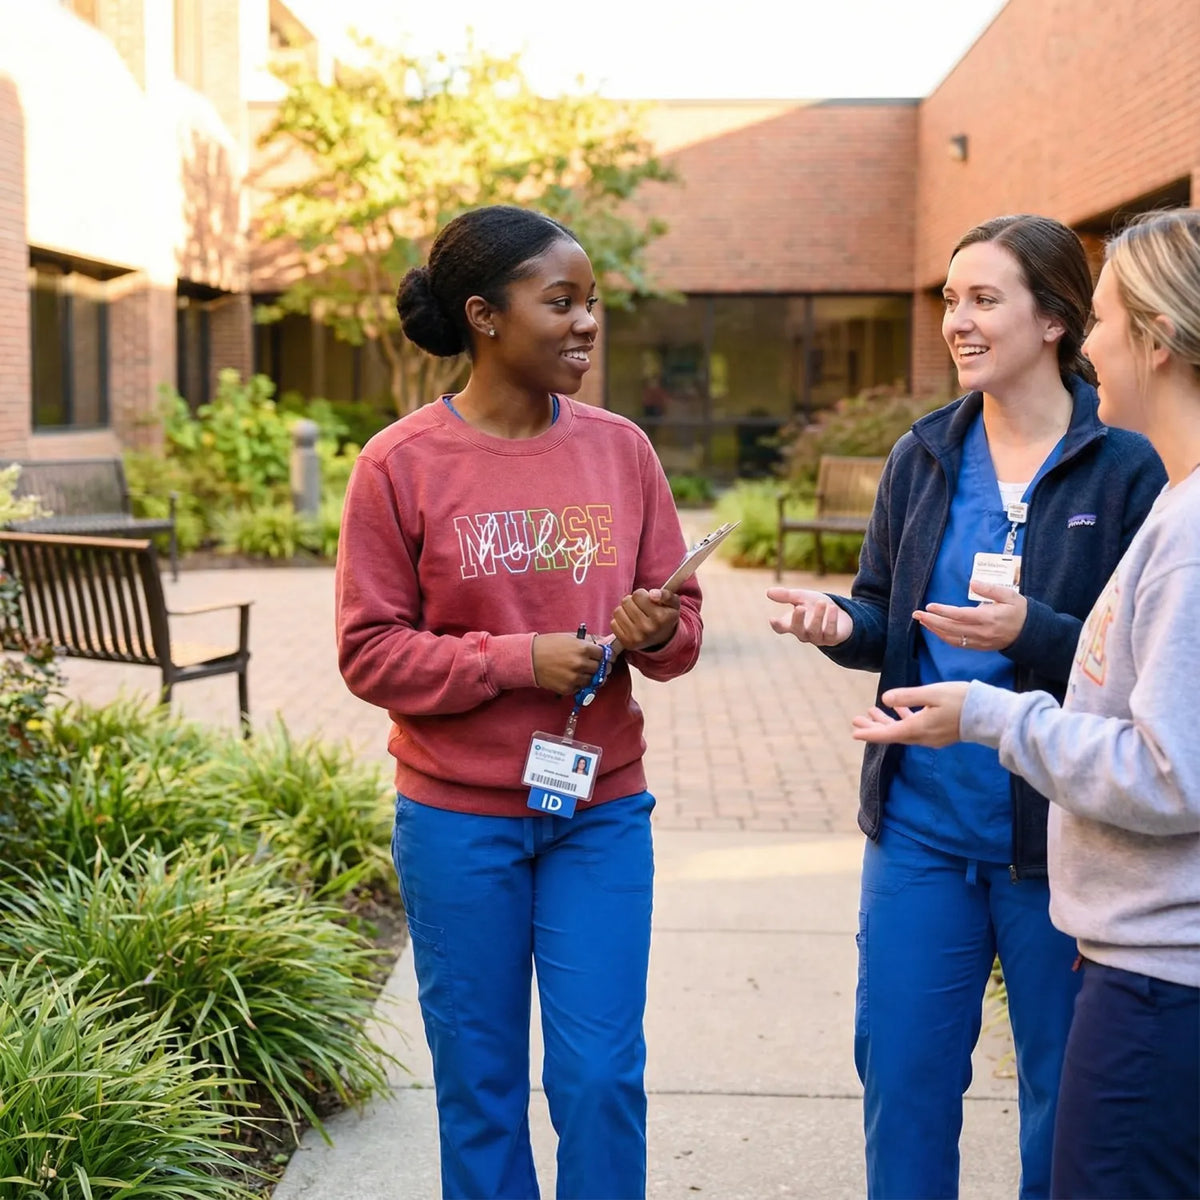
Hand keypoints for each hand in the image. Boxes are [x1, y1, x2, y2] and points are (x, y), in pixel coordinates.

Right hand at [532, 633, 604, 694]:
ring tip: (579, 671)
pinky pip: (580, 688)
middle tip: (591, 665)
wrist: (530, 658)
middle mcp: (580, 664)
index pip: (602, 654)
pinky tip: (570, 676)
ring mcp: (574, 677)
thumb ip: (587, 642)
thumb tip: (602, 644)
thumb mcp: (569, 637)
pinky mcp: (568, 688)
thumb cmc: (548, 645)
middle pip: (599, 668)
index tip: (597, 655)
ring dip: (588, 676)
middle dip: (596, 666)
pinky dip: (578, 684)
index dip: (600, 655)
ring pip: (592, 680)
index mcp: (583, 649)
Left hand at [610, 588, 680, 651]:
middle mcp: (648, 628)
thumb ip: (666, 595)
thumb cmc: (665, 616)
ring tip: (634, 615)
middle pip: (626, 601)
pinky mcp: (627, 643)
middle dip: (632, 601)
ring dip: (625, 610)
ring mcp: (636, 637)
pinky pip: (613, 623)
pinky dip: (620, 621)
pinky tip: (629, 624)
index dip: (642, 594)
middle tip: (641, 608)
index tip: (648, 600)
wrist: (662, 638)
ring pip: (618, 611)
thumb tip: (653, 594)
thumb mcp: (673, 603)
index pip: (638, 594)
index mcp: (660, 617)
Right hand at [766, 587, 852, 645]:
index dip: (777, 625)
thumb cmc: (815, 606)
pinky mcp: (832, 639)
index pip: (781, 628)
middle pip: (797, 630)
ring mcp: (818, 638)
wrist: (838, 613)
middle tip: (800, 607)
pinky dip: (831, 620)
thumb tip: (768, 592)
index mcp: (793, 624)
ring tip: (822, 602)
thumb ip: (787, 595)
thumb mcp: (802, 597)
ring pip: (814, 631)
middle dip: (798, 620)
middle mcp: (803, 633)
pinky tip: (832, 608)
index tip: (772, 619)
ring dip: (818, 616)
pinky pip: (830, 632)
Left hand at [851, 682, 968, 746]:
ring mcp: (931, 736)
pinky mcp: (939, 732)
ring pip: (902, 730)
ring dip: (886, 722)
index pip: (888, 734)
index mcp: (918, 728)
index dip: (870, 733)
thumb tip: (884, 699)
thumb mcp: (932, 694)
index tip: (854, 732)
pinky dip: (903, 719)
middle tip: (856, 719)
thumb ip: (907, 696)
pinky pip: (914, 727)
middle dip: (873, 727)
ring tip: (870, 712)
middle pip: (892, 734)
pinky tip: (897, 710)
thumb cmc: (962, 700)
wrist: (990, 714)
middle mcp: (923, 737)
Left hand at [914, 581, 1027, 651]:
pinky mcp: (978, 647)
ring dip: (934, 630)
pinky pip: (957, 644)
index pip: (960, 615)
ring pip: (952, 638)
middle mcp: (982, 632)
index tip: (930, 606)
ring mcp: (979, 641)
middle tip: (916, 614)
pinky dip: (943, 637)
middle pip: (951, 628)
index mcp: (989, 618)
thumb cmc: (1019, 611)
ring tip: (922, 620)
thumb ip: (990, 589)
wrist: (1030, 633)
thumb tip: (973, 582)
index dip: (943, 612)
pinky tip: (935, 630)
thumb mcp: (1009, 595)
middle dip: (932, 621)